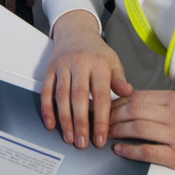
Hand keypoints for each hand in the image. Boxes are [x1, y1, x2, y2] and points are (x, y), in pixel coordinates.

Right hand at [41, 10, 126, 149]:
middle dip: (81, 123)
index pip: (101, 95)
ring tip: (69, 138)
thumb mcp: (113, 61)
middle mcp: (80, 64)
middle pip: (79, 98)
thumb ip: (119, 80)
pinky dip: (47, 108)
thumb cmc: (97, 51)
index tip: (101, 138)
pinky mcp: (50, 69)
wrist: (76, 31)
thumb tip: (128, 93)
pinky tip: (51, 123)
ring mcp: (63, 66)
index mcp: (99, 64)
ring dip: (64, 119)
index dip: (101, 119)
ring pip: (62, 96)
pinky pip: (46, 90)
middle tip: (82, 143)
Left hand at [108, 89, 174, 174]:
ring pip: (136, 128)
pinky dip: (129, 150)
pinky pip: (147, 151)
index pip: (138, 97)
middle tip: (99, 122)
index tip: (105, 108)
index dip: (117, 103)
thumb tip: (135, 108)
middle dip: (112, 116)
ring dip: (116, 131)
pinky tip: (120, 150)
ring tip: (105, 135)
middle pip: (133, 110)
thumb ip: (166, 108)